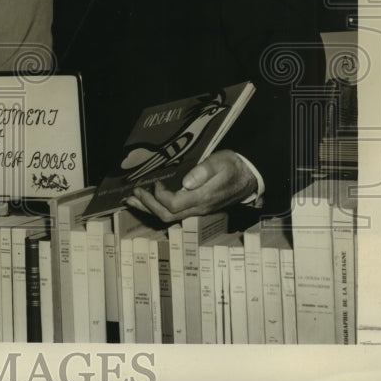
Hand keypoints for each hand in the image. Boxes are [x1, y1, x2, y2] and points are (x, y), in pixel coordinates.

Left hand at [126, 150, 257, 221]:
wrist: (249, 177)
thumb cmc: (233, 167)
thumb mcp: (220, 162)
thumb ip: (203, 171)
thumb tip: (186, 182)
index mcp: (202, 198)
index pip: (173, 204)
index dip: (159, 195)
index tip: (155, 182)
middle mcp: (198, 208)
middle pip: (166, 215)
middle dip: (147, 205)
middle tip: (133, 193)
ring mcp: (198, 211)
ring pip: (168, 217)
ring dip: (148, 209)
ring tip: (131, 201)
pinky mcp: (196, 208)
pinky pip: (173, 214)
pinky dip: (157, 208)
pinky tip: (147, 202)